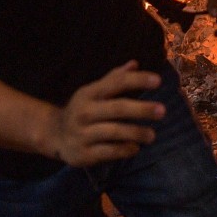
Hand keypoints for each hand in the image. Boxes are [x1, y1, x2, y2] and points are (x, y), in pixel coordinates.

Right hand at [48, 61, 164, 166]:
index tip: (158, 81)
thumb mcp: (94, 91)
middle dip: (141, 109)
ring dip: (136, 133)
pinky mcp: (83, 154)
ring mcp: (83, 133)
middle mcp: (85, 111)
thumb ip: (114, 79)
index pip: (116, 83)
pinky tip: (135, 147)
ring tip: (152, 135)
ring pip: (114, 132)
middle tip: (162, 110)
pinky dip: (124, 149)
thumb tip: (135, 63)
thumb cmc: (83, 109)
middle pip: (118, 108)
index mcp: (89, 93)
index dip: (137, 80)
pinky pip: (108, 152)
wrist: (54, 134)